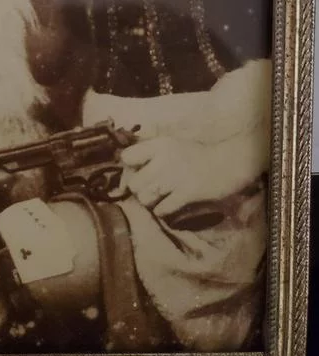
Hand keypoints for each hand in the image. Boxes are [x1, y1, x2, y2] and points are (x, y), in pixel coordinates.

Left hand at [120, 135, 243, 217]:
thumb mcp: (172, 144)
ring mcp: (173, 178)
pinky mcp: (185, 194)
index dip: (130, 167)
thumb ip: (152, 152)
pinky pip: (162, 209)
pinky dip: (163, 211)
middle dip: (140, 189)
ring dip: (150, 202)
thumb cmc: (198, 154)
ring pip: (145, 198)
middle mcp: (162, 160)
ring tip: (159, 199)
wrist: (228, 163)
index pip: (127, 157)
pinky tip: (169, 206)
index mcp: (158, 145)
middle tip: (150, 190)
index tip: (138, 171)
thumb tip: (129, 162)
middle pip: (134, 183)